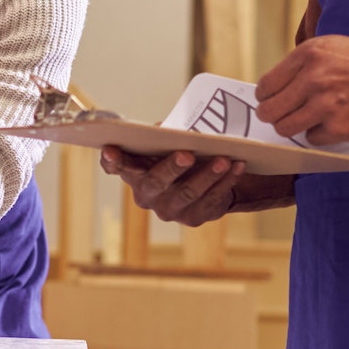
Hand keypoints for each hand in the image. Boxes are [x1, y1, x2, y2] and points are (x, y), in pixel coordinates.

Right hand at [100, 147, 245, 226]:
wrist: (205, 184)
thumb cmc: (179, 156)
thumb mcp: (168, 144)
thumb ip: (164, 136)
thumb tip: (166, 129)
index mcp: (134, 172)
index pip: (116, 167)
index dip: (112, 160)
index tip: (110, 149)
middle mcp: (146, 195)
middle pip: (156, 182)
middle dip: (172, 168)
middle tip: (187, 154)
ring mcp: (169, 210)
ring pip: (189, 192)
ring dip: (208, 174)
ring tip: (224, 159)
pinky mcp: (192, 218)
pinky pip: (211, 199)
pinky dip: (226, 181)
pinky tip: (237, 167)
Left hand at [255, 35, 348, 144]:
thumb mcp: (331, 47)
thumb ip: (301, 63)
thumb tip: (273, 86)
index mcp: (309, 54)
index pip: (266, 85)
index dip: (265, 96)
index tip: (270, 100)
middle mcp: (314, 78)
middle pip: (270, 110)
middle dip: (271, 115)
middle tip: (280, 115)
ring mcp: (326, 105)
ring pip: (285, 128)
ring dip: (291, 127)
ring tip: (303, 121)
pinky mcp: (340, 128)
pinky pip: (311, 140)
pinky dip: (318, 135)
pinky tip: (330, 123)